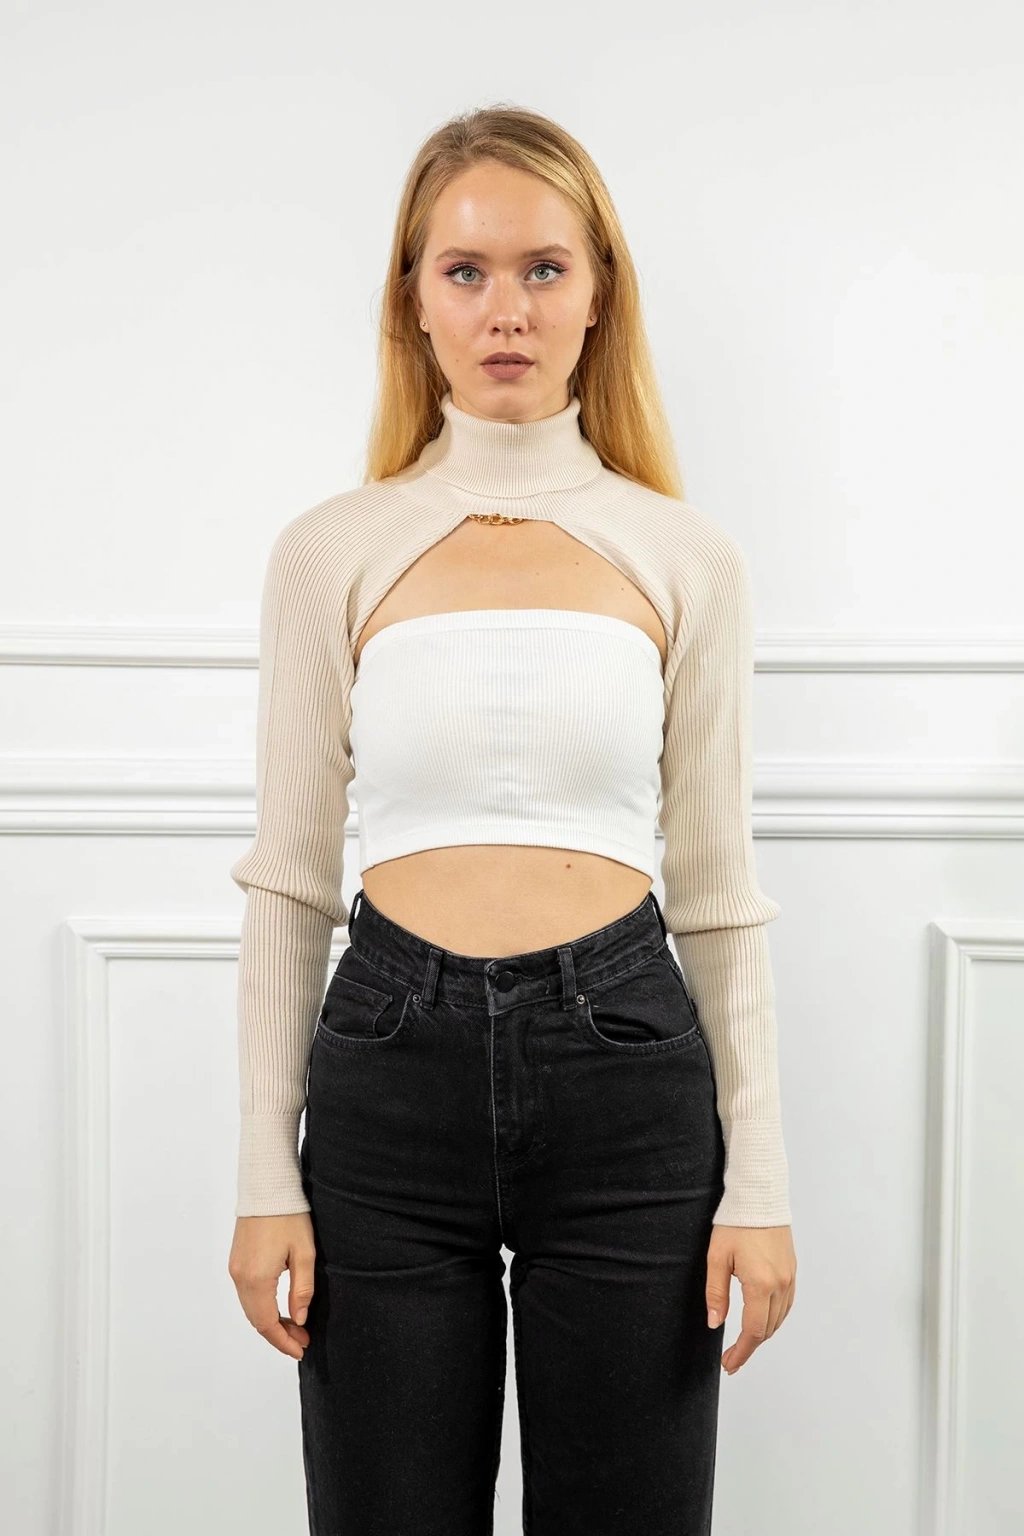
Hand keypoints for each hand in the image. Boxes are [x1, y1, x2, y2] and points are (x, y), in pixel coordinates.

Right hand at [228, 1213, 316, 1359]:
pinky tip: (279, 1307)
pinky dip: (262, 1307)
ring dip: (270, 1321)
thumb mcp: (305, 1253)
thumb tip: (299, 1319)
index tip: (301, 1349)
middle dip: (279, 1335)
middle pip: (257, 1320)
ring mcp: (235, 1269)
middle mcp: (240, 1277)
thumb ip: (302, 1289)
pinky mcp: (236, 1261)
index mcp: (257, 1278)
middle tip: (303, 1340)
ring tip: (295, 1326)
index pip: (267, 1323)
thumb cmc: (289, 1215)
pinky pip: (247, 1295)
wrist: (267, 1186)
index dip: (283, 1341)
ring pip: (251, 1308)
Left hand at [705, 1224, 796, 1375]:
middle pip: (768, 1329)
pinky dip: (774, 1317)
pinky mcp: (792, 1269)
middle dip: (750, 1347)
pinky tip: (761, 1319)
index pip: (753, 1331)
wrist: (759, 1196)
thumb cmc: (735, 1223)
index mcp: (760, 1284)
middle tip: (731, 1358)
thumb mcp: (717, 1257)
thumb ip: (716, 1293)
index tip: (729, 1364)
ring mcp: (790, 1277)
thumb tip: (715, 1324)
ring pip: (779, 1319)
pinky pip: (786, 1304)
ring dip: (762, 1333)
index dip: (741, 1352)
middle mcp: (780, 1284)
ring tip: (743, 1342)